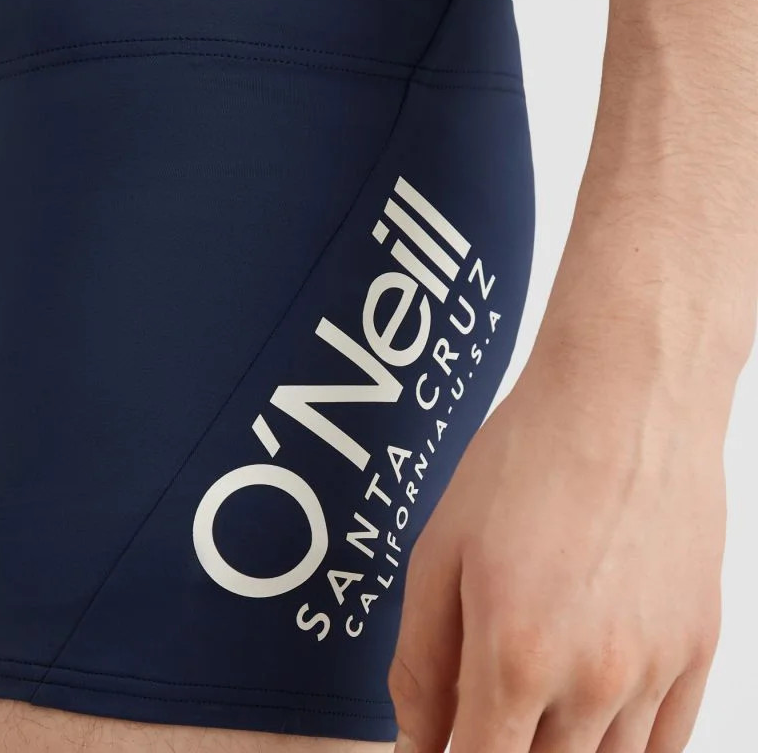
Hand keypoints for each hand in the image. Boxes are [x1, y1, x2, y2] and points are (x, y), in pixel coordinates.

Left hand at [388, 342, 728, 752]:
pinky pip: (665, 744)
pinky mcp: (698, 646)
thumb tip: (418, 739)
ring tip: (533, 711)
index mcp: (516, 656)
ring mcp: (656, 668)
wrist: (623, 397)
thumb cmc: (525, 460)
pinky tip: (592, 718)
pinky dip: (621, 749)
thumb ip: (423, 659)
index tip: (442, 751)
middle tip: (483, 715)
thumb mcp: (440, 549)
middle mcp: (594, 679)